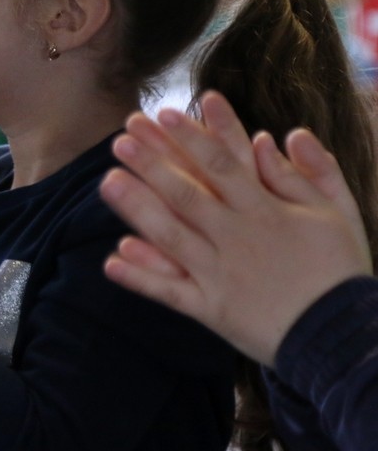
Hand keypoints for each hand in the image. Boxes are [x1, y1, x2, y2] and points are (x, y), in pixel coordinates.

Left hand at [100, 90, 370, 366]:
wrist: (342, 338)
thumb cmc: (339, 270)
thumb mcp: (338, 215)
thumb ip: (311, 173)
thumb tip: (284, 133)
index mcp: (265, 212)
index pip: (223, 165)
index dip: (192, 137)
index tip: (164, 112)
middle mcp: (236, 239)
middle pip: (188, 195)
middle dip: (152, 165)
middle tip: (121, 140)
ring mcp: (219, 275)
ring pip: (172, 237)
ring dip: (137, 209)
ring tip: (108, 181)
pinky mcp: (211, 309)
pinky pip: (171, 292)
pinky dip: (141, 278)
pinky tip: (111, 260)